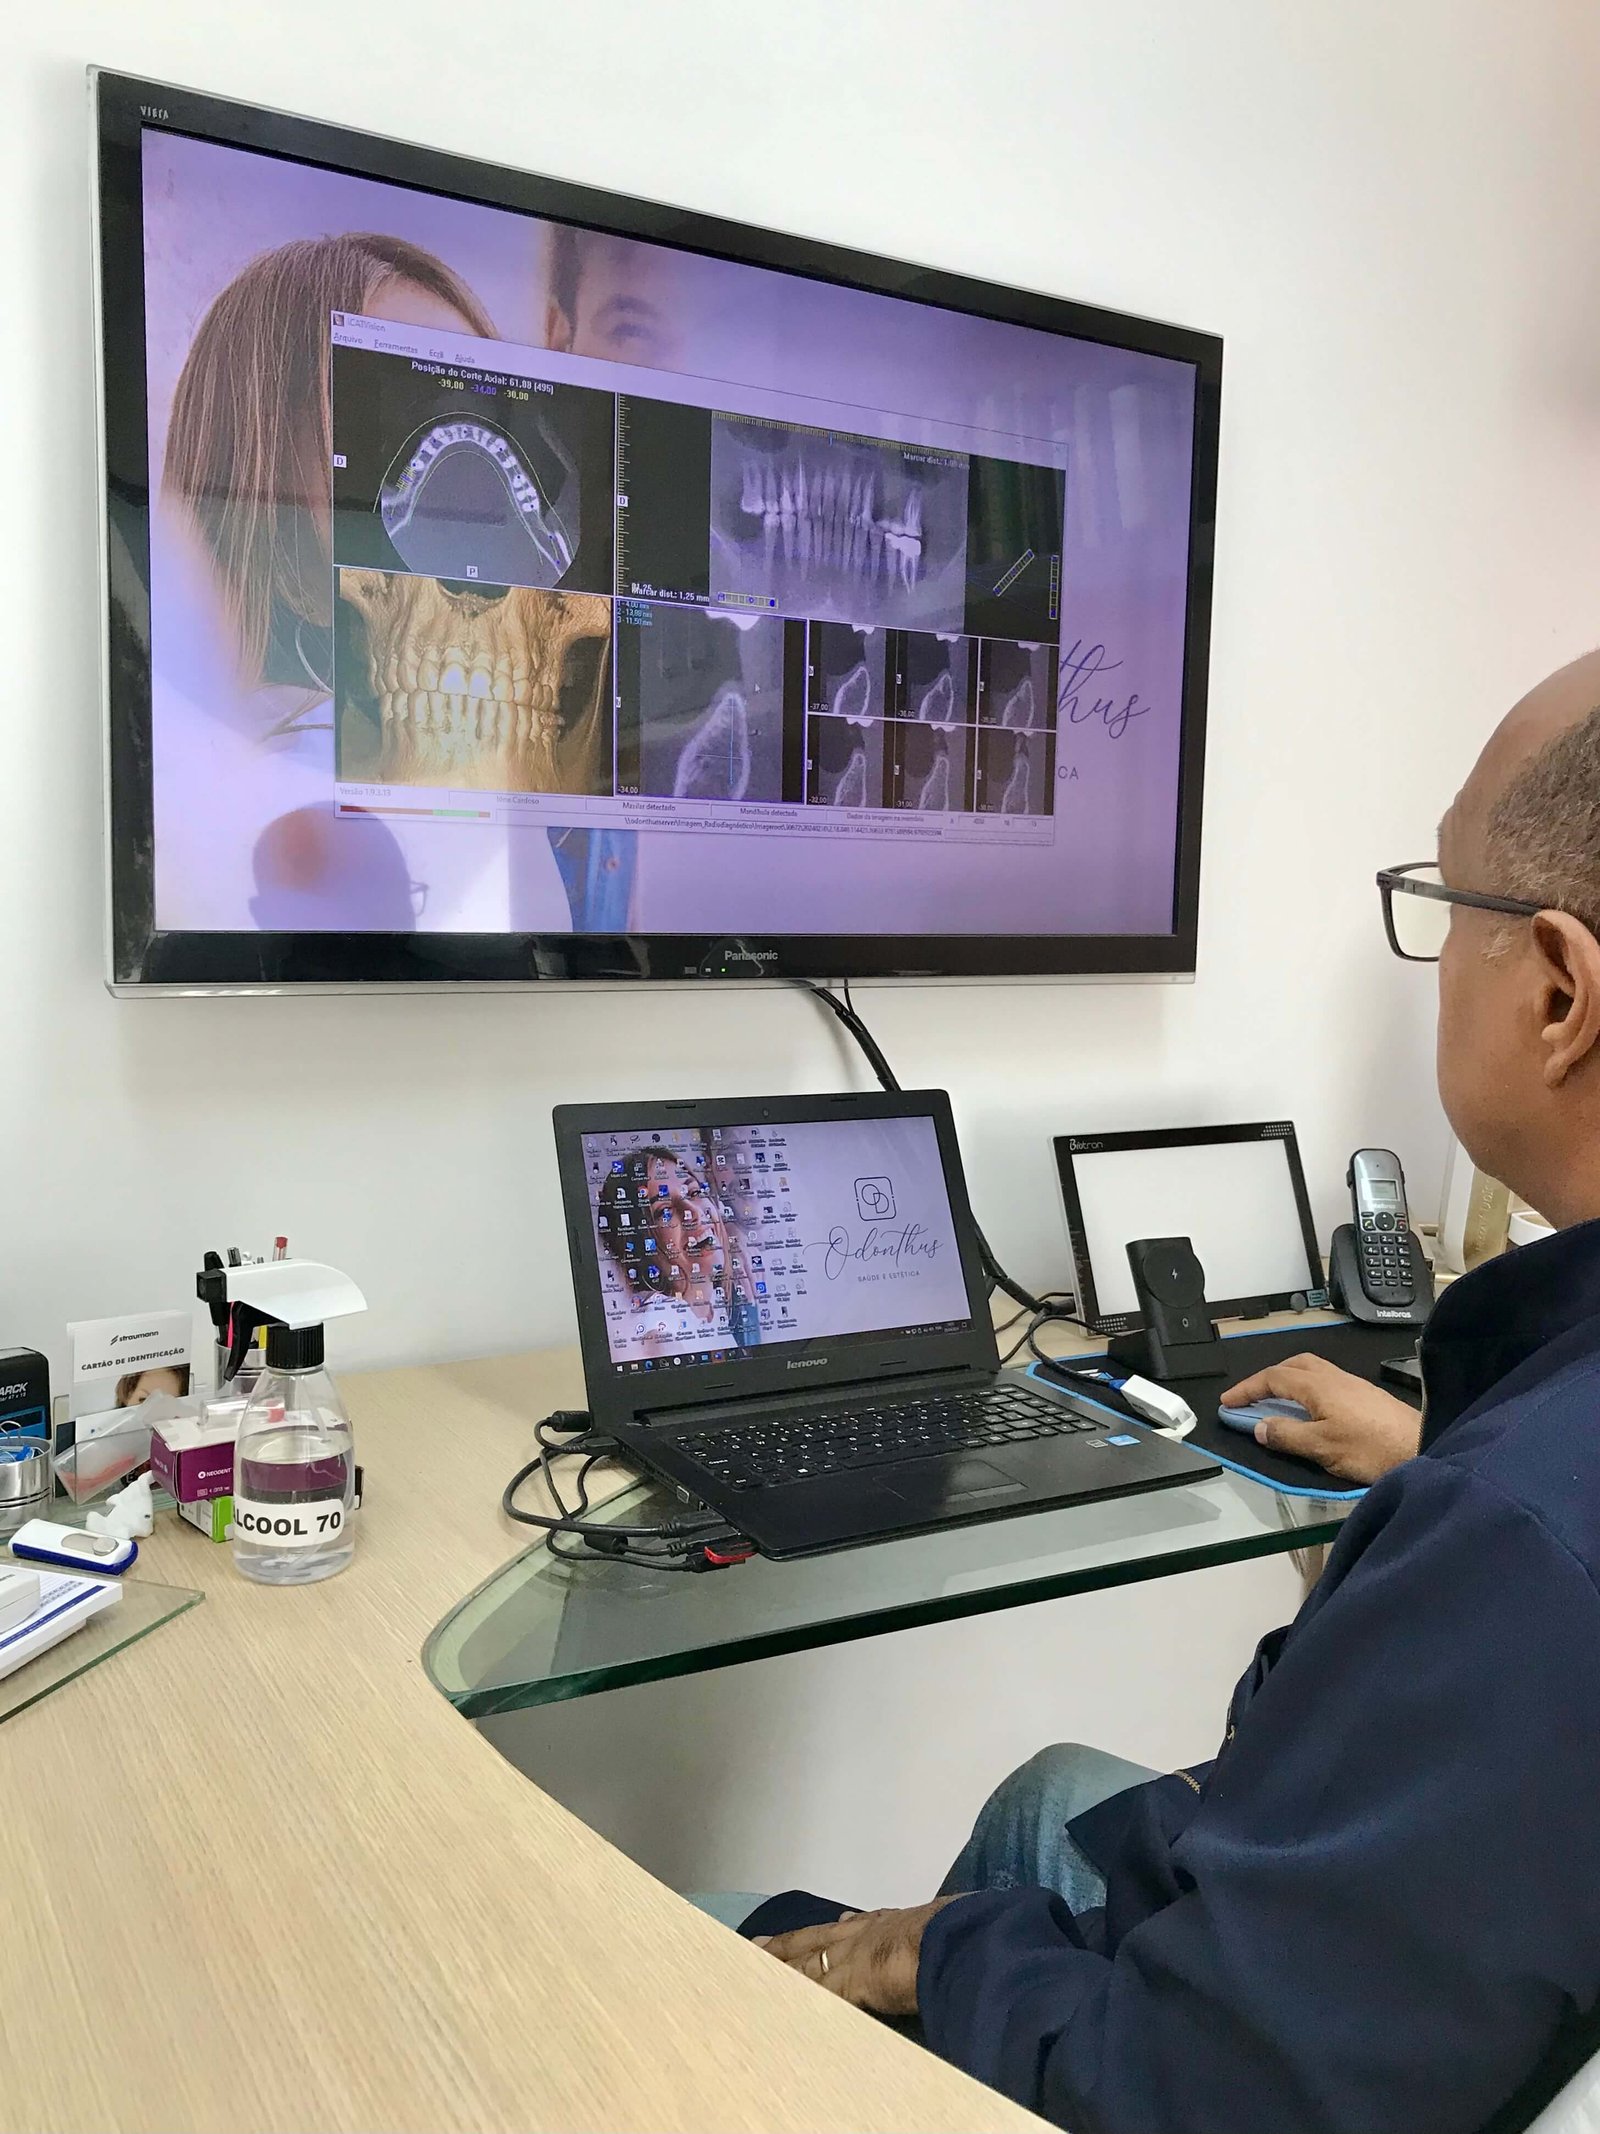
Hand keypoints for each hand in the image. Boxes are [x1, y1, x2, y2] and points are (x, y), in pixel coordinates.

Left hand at [752, 1897, 961, 2014]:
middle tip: (755, 1944)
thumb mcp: (934, 1924)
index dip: (828, 1930)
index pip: (846, 1927)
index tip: (817, 1929)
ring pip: (802, 1963)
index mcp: (882, 1923)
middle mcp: (858, 1935)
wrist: (948, 1939)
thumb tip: (928, 1928)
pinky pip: (811, 1990)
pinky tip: (774, 2001)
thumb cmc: (948, 1931)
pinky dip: (793, 1994)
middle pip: (811, 1939)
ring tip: (750, 1967)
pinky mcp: (846, 1982)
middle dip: (785, 1944)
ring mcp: (848, 1957)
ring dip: (777, 1967)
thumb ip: (922, 1931)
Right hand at [1220, 1354, 1420, 1483]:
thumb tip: (1260, 1427)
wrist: (1422, 1449)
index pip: (1273, 1378)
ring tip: (1279, 1405)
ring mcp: (1354, 1385)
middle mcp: (1335, 1378)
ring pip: (1313, 1372)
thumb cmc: (1372, 1449)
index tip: (1228, 1402)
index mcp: (1319, 1386)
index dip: (1247, 1389)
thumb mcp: (1322, 1448)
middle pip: (1294, 1365)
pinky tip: (1313, 1413)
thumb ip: (1287, 1436)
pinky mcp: (1367, 1397)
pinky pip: (1327, 1383)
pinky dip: (1309, 1391)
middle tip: (1253, 1399)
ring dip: (1290, 1382)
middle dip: (1268, 1378)